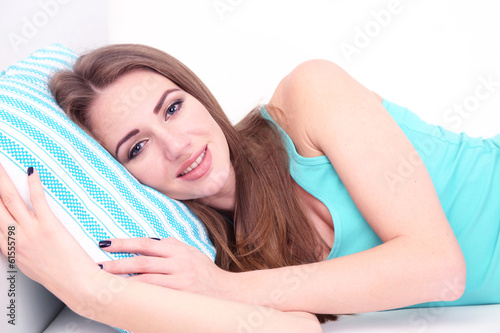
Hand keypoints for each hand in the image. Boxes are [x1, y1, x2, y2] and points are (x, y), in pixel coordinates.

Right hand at [0, 164, 100, 301]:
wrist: (77, 285)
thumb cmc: (57, 276)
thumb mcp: (28, 265)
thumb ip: (17, 248)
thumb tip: (13, 237)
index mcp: (9, 248)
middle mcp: (15, 239)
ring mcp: (31, 232)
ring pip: (11, 201)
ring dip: (3, 180)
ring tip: (0, 166)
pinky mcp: (49, 227)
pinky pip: (38, 201)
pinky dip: (34, 185)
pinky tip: (30, 173)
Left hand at [98, 237, 231, 297]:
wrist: (229, 293)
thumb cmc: (207, 274)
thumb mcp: (192, 253)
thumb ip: (172, 247)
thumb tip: (148, 243)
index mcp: (179, 249)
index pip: (146, 243)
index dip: (124, 243)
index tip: (105, 244)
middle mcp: (179, 261)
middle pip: (142, 260)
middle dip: (116, 262)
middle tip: (98, 265)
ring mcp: (181, 279)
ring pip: (145, 278)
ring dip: (123, 280)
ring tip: (106, 282)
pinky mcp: (182, 294)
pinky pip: (155, 293)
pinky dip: (139, 293)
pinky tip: (126, 294)